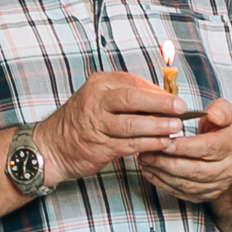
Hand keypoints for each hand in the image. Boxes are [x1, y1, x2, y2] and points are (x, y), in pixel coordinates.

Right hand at [33, 71, 190, 185]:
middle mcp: (96, 101)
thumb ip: (128, 96)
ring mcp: (96, 125)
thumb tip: (164, 98)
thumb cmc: (81, 121)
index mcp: (99, 84)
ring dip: (157, 127)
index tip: (177, 100)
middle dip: (160, 104)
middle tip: (181, 109)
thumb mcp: (100, 98)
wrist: (51, 146)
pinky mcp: (99, 146)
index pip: (134, 84)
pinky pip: (129, 144)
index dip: (158, 93)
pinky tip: (163, 144)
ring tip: (176, 128)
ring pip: (132, 124)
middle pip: (132, 99)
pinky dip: (148, 144)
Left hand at [139, 98, 231, 203]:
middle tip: (146, 151)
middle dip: (167, 161)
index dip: (184, 146)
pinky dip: (163, 183)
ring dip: (162, 173)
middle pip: (194, 169)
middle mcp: (229, 168)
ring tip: (144, 159)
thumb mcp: (229, 114)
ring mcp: (218, 185)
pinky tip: (150, 171)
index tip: (164, 141)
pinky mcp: (206, 196)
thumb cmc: (226, 131)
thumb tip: (212, 114)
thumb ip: (221, 109)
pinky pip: (182, 193)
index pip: (207, 148)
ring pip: (186, 184)